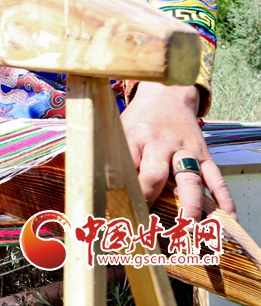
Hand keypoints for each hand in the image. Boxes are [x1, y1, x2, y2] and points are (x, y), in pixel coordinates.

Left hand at [120, 82, 235, 220]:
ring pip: (189, 178)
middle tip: (149, 225)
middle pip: (156, 173)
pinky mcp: (205, 154)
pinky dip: (223, 198)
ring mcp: (186, 150)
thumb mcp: (118, 130)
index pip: (127, 166)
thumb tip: (97, 188)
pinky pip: (216, 178)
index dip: (123, 190)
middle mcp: (161, 144)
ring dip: (190, 204)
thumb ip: (111, 155)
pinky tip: (226, 216)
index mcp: (135, 138)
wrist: (167, 96)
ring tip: (188, 227)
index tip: (119, 211)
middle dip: (152, 199)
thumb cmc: (138, 120)